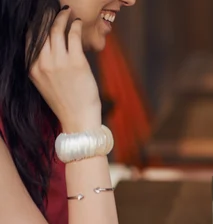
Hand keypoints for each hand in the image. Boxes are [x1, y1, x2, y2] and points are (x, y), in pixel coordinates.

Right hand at [29, 7, 101, 131]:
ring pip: (57, 30)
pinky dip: (75, 26)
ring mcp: (59, 62)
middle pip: (41, 30)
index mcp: (31, 68)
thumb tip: (47, 47)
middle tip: (54, 9)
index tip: (40, 16)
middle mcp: (42, 63)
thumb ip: (42, 65)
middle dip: (47, 16)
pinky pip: (74, 37)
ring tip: (66, 11)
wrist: (78, 119)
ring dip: (62, 17)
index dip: (34, 24)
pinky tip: (77, 22)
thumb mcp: (44, 83)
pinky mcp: (77, 63)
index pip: (29, 38)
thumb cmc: (65, 102)